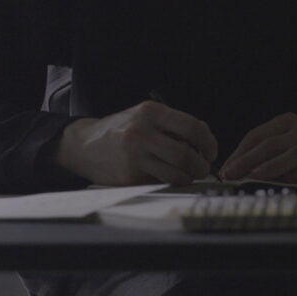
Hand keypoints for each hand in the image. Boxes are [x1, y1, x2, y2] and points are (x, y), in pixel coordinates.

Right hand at [54, 101, 217, 185]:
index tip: (210, 151)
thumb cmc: (122, 130)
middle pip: (186, 154)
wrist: (85, 145)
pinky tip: (166, 177)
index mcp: (150, 112)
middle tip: (203, 169)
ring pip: (176, 173)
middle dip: (201, 166)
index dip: (209, 142)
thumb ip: (175, 124)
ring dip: (189, 178)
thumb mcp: (146, 116)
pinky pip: (160, 183)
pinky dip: (170, 183)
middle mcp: (142, 132)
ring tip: (188, 175)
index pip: (192, 127)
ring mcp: (134, 156)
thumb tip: (206, 136)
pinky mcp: (129, 177)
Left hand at [218, 113, 296, 183]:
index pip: (257, 135)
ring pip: (288, 154)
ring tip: (252, 176)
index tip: (225, 168)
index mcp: (287, 122)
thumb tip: (238, 170)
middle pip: (269, 144)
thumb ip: (269, 152)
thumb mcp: (292, 143)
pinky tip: (280, 184)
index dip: (239, 152)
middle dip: (247, 160)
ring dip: (268, 166)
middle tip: (231, 174)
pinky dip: (293, 176)